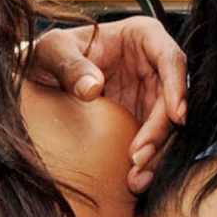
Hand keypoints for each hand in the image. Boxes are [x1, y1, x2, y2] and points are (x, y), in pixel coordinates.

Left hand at [28, 18, 186, 192]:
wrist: (39, 75)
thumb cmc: (50, 53)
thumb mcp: (52, 51)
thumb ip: (70, 65)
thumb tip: (92, 89)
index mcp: (142, 36)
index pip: (171, 59)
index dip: (177, 88)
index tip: (178, 116)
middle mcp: (153, 65)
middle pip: (172, 99)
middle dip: (160, 131)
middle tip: (140, 158)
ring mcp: (149, 93)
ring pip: (166, 125)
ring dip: (156, 153)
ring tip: (136, 178)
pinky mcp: (141, 118)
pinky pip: (152, 140)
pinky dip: (146, 161)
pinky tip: (135, 180)